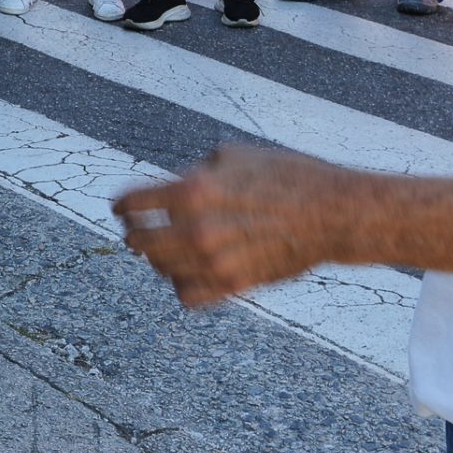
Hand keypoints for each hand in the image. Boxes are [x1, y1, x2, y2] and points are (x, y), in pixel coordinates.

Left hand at [114, 147, 342, 307]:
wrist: (332, 213)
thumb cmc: (287, 175)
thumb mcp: (233, 156)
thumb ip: (195, 171)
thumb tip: (172, 186)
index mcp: (193, 190)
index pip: (133, 203)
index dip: (121, 205)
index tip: (119, 209)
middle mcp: (196, 229)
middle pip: (138, 241)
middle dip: (133, 234)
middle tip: (135, 232)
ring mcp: (214, 261)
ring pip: (160, 270)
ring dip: (157, 259)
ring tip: (165, 250)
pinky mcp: (233, 285)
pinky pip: (186, 295)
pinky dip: (181, 285)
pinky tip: (188, 272)